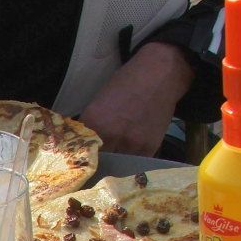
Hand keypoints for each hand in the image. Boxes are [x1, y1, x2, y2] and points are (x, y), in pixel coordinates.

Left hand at [78, 42, 194, 155]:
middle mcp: (111, 136)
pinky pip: (135, 163)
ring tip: (116, 158)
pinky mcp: (149, 148)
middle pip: (98, 161)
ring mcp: (131, 144)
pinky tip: (131, 153)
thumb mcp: (99, 102)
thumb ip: (91, 125)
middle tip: (98, 162)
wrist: (159, 75)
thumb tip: (83, 143)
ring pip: (117, 165)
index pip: (80, 150)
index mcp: (94, 123)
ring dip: (115, 164)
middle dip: (97, 162)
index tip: (82, 159)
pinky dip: (132, 161)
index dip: (81, 155)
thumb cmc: (126, 83)